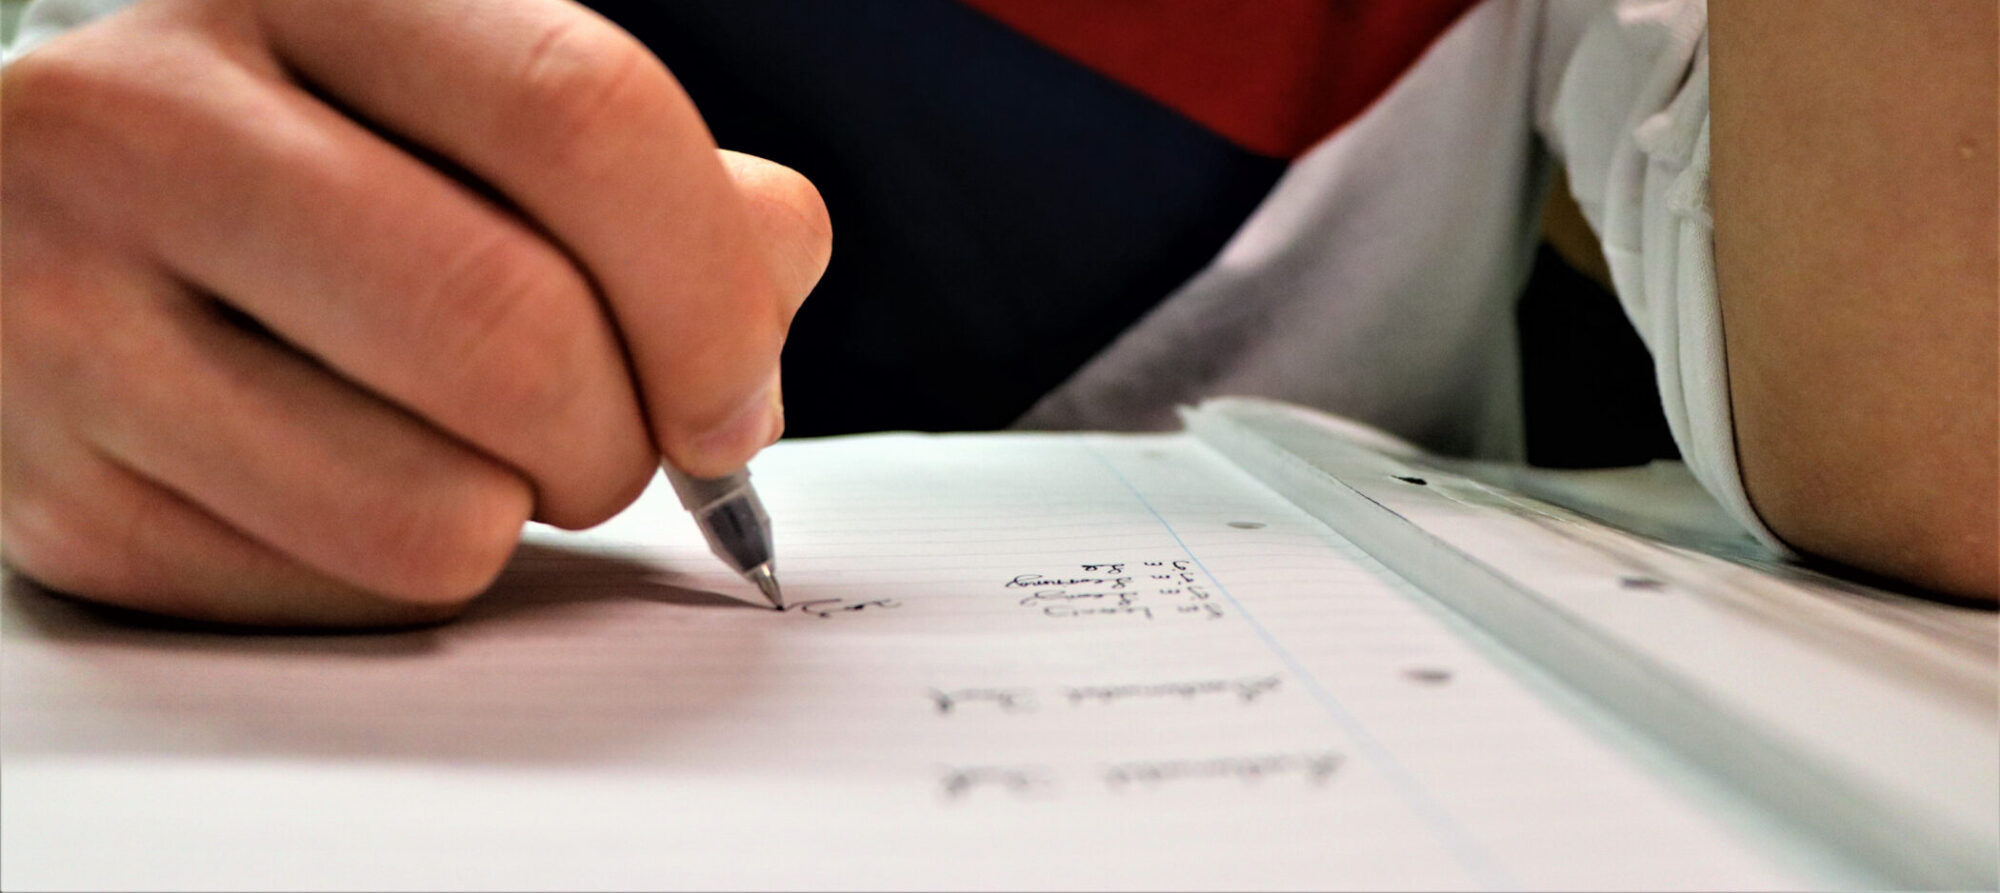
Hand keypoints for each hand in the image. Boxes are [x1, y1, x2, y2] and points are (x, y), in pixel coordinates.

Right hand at [1, 0, 831, 625]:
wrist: (38, 235)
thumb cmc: (301, 170)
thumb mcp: (459, 105)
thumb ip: (642, 169)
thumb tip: (775, 260)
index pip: (581, 116)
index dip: (710, 289)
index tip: (735, 392)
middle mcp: (153, 122)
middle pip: (514, 331)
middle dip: (625, 436)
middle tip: (616, 441)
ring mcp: (68, 312)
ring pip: (436, 510)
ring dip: (519, 517)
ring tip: (474, 453)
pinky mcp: (59, 497)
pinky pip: (345, 598)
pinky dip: (407, 573)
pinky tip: (353, 482)